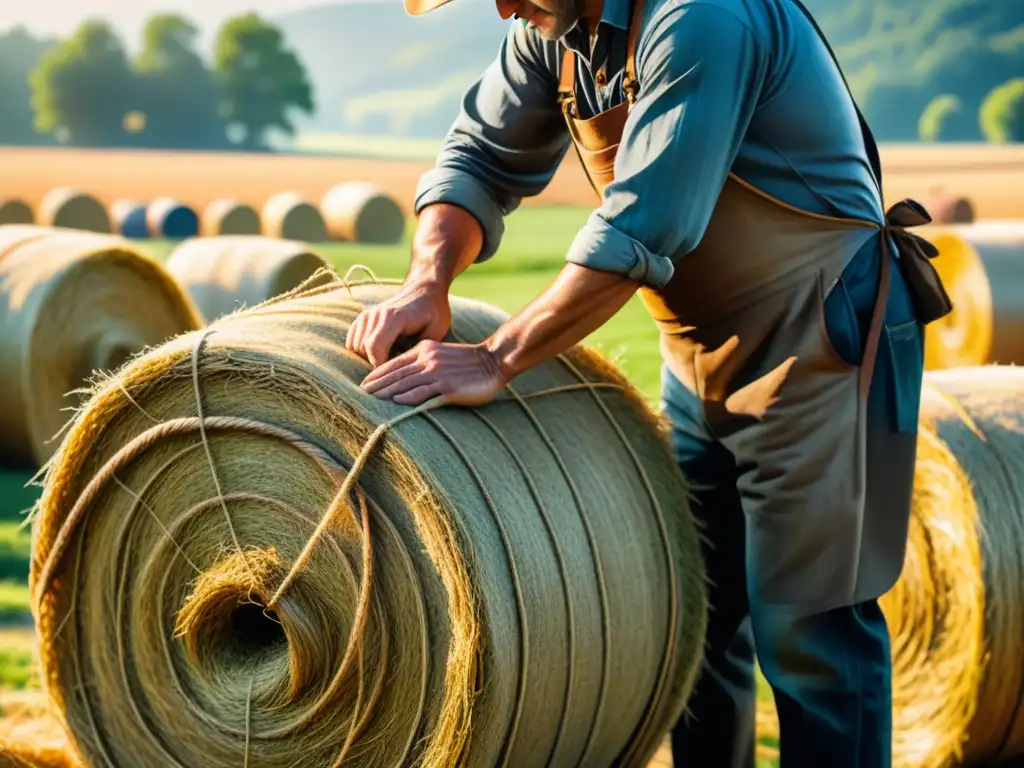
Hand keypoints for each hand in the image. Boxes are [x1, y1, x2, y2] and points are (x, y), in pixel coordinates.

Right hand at [345, 280, 451, 367]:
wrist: (424, 290)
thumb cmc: (434, 312)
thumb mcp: (437, 330)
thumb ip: (420, 349)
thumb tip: (405, 369)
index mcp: (395, 317)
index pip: (375, 346)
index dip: (380, 365)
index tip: (393, 373)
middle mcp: (376, 314)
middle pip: (364, 349)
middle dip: (377, 363)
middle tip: (396, 365)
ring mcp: (367, 315)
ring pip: (356, 347)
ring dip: (370, 357)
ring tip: (390, 356)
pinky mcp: (362, 318)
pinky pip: (352, 342)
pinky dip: (362, 351)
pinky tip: (380, 352)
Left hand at [360, 339, 506, 406]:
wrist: (494, 361)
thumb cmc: (468, 362)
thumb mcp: (442, 354)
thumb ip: (425, 362)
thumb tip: (407, 376)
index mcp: (425, 350)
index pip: (395, 362)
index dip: (378, 373)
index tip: (365, 383)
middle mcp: (428, 360)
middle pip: (396, 373)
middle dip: (377, 384)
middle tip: (361, 393)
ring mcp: (437, 373)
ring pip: (406, 383)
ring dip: (387, 391)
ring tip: (372, 399)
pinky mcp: (448, 387)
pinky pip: (424, 392)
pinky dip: (409, 397)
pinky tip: (397, 401)